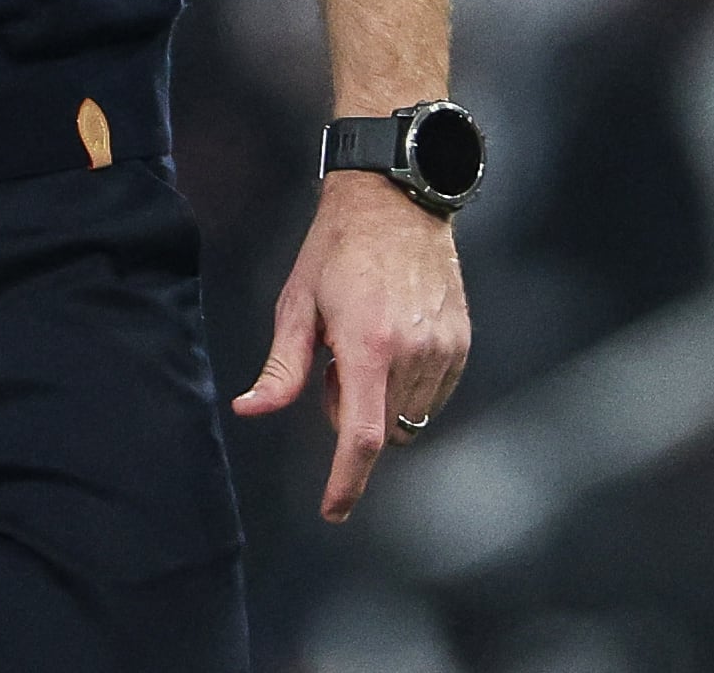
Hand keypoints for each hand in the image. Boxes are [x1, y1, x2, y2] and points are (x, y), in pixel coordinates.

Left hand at [230, 170, 469, 523]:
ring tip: (365, 344)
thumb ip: (280, 367)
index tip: (333, 510)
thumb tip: (251, 409)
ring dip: (383, 400)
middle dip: (353, 415)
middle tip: (334, 363)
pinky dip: (409, 386)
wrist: (395, 203)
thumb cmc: (336, 250)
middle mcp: (413, 353)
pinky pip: (434, 395)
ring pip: (410, 416)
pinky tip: (392, 341)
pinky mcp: (462, 344)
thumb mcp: (297, 304)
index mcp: (367, 346)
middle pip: (383, 430)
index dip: (347, 481)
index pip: (362, 436)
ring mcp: (444, 349)